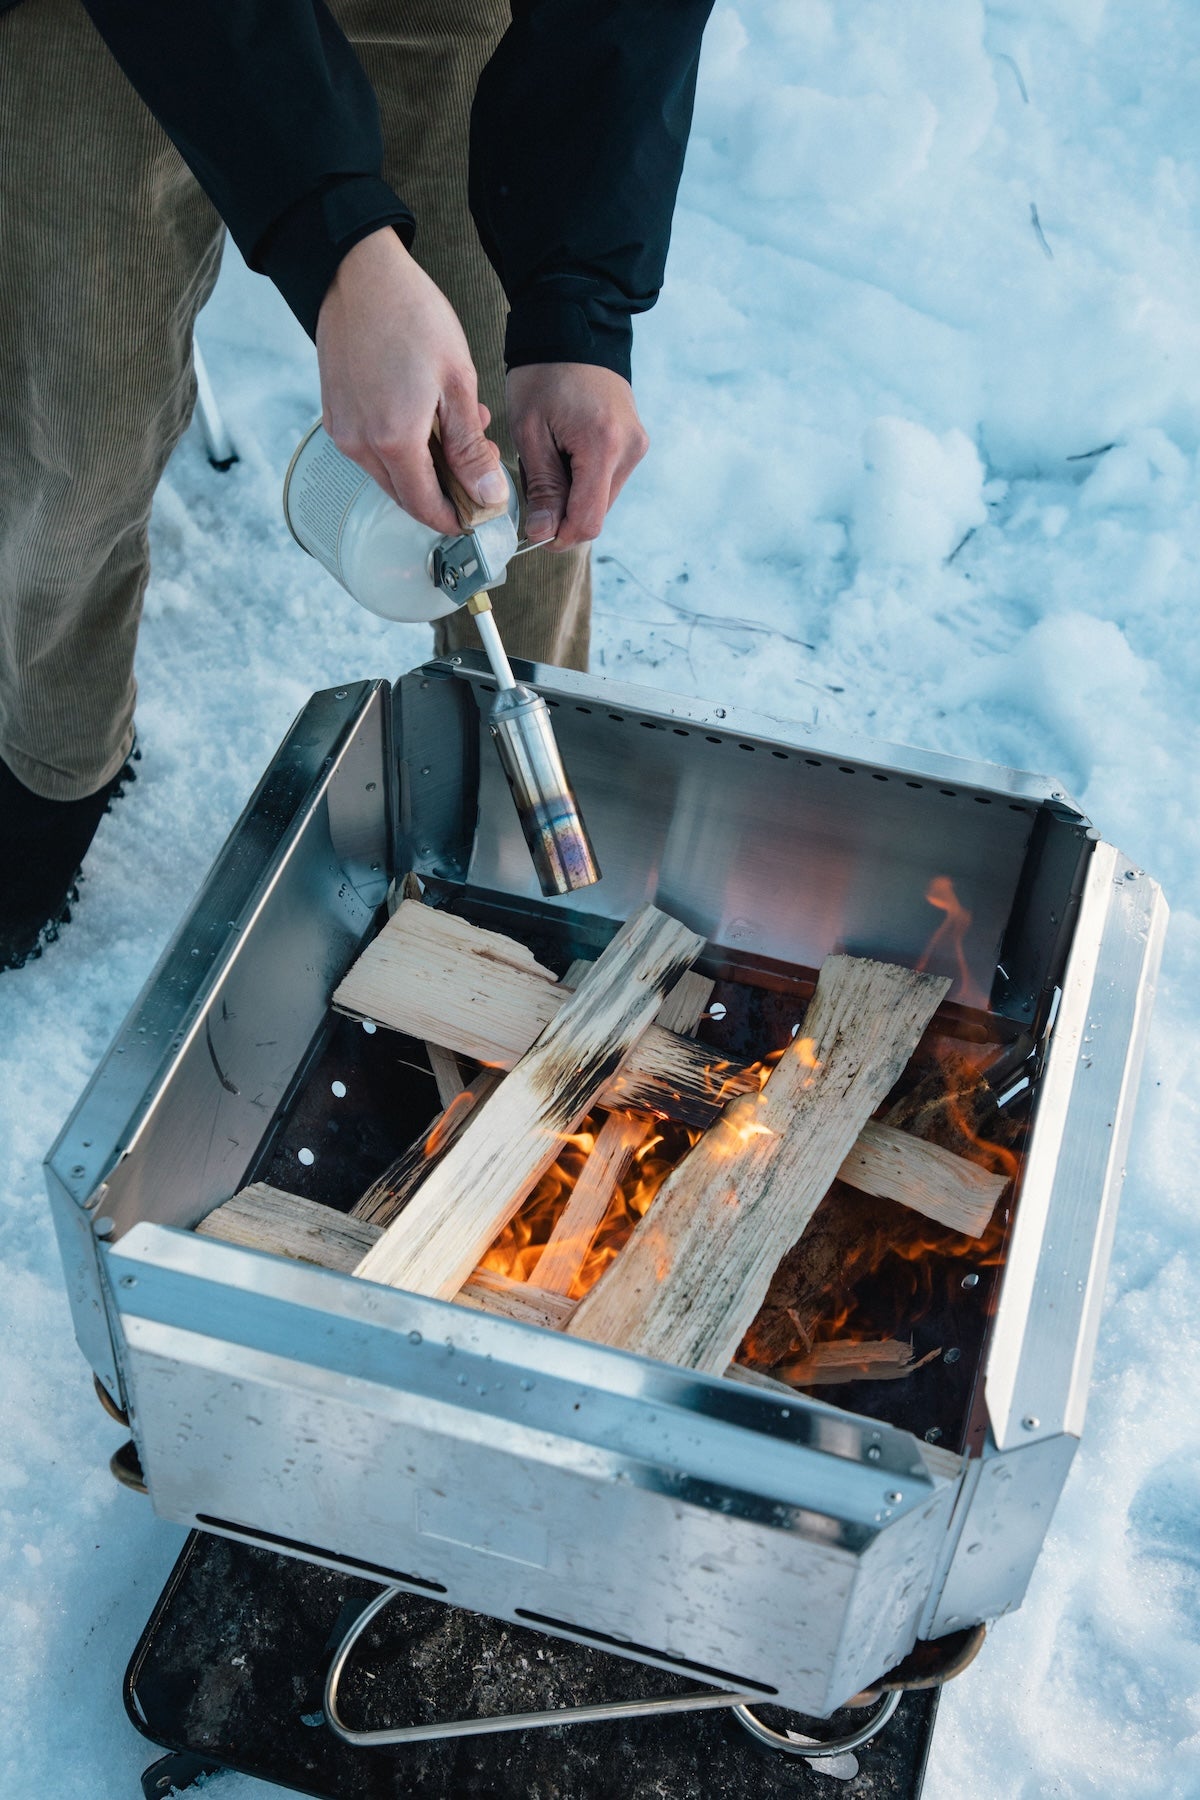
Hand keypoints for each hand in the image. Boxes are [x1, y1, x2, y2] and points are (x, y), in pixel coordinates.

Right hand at [315, 228, 507, 533]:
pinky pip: (369, 452)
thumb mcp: (458, 382)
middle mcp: (359, 444)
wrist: (359, 274)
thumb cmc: (411, 316)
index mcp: (394, 440)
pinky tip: (422, 419)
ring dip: (421, 470)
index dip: (454, 518)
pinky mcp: (334, 415)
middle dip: (441, 494)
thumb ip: (470, 447)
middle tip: (474, 465)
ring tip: (452, 430)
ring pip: (387, 476)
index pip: (425, 508)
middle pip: (404, 497)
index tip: (477, 512)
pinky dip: (398, 449)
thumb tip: (486, 495)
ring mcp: (341, 431)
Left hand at [506, 363, 649, 549]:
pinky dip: (584, 481)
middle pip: (596, 513)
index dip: (559, 536)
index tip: (533, 534)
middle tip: (532, 492)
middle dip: (563, 515)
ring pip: (602, 499)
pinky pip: (608, 480)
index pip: (588, 520)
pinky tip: (564, 456)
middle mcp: (629, 449)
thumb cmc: (543, 374)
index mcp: (603, 445)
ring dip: (572, 497)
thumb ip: (541, 487)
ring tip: (548, 465)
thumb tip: (544, 534)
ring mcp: (636, 446)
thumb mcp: (530, 431)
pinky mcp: (635, 442)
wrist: (573, 329)